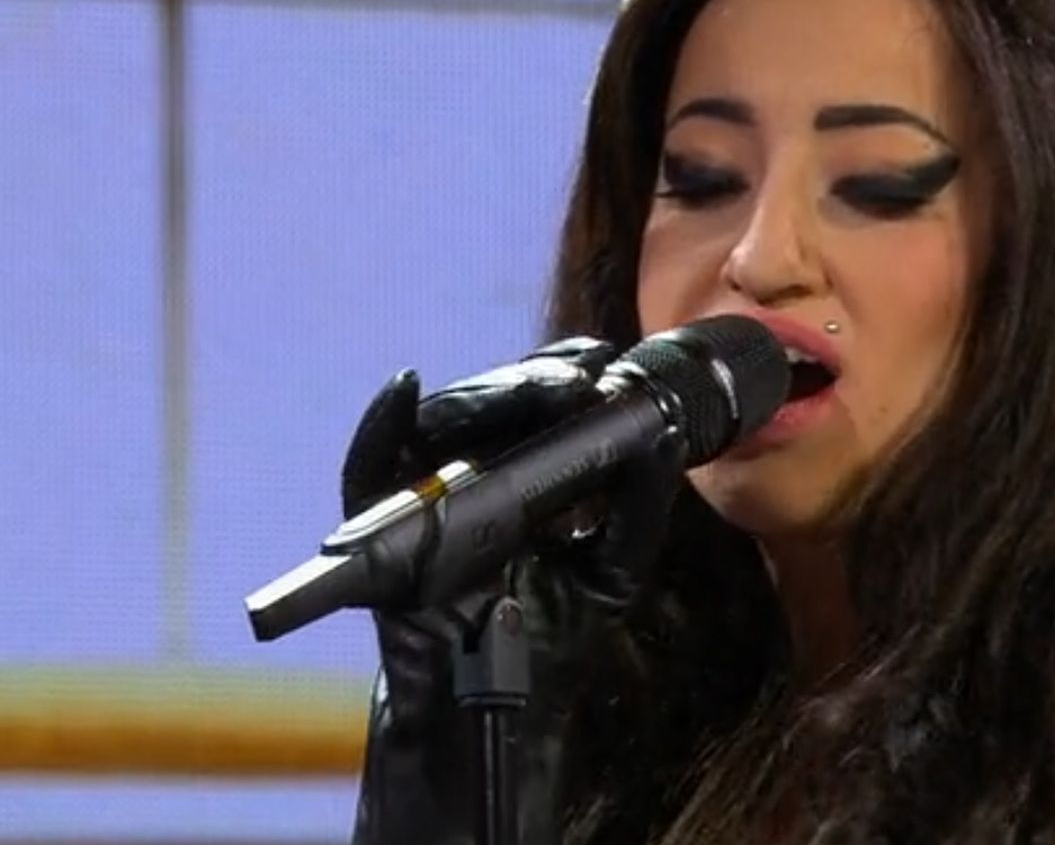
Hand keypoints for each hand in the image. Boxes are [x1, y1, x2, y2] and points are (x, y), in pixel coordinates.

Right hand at [344, 338, 686, 843]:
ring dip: (482, 397)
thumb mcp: (613, 569)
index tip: (604, 361)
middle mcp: (469, 480)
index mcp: (520, 478)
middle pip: (488, 408)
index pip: (533, 408)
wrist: (500, 714)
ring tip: (533, 390)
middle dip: (530, 383)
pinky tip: (406, 389)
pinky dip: (380, 427)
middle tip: (578, 378)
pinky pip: (367, 471)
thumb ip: (640, 507)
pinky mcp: (381, 532)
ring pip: (438, 426)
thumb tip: (665, 435)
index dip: (561, 376)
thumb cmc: (550, 643)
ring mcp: (422, 501)